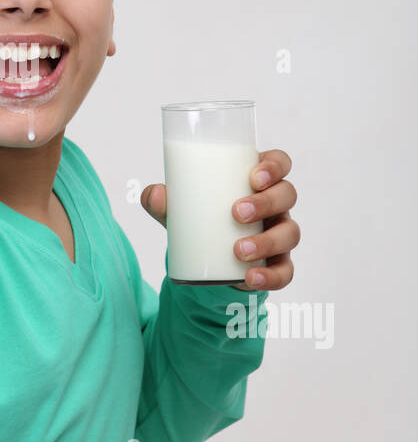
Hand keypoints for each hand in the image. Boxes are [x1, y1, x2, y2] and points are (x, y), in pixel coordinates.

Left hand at [140, 148, 299, 290]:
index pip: (280, 163)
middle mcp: (275, 205)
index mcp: (257, 181)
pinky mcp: (277, 264)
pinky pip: (285, 271)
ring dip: (267, 241)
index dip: (275, 167)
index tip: (253, 177)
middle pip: (287, 195)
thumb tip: (152, 194)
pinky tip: (251, 278)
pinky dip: (270, 276)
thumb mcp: (182, 209)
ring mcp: (279, 234)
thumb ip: (164, 202)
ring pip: (289, 233)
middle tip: (236, 213)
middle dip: (266, 202)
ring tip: (238, 250)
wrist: (204, 262)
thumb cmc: (201, 220)